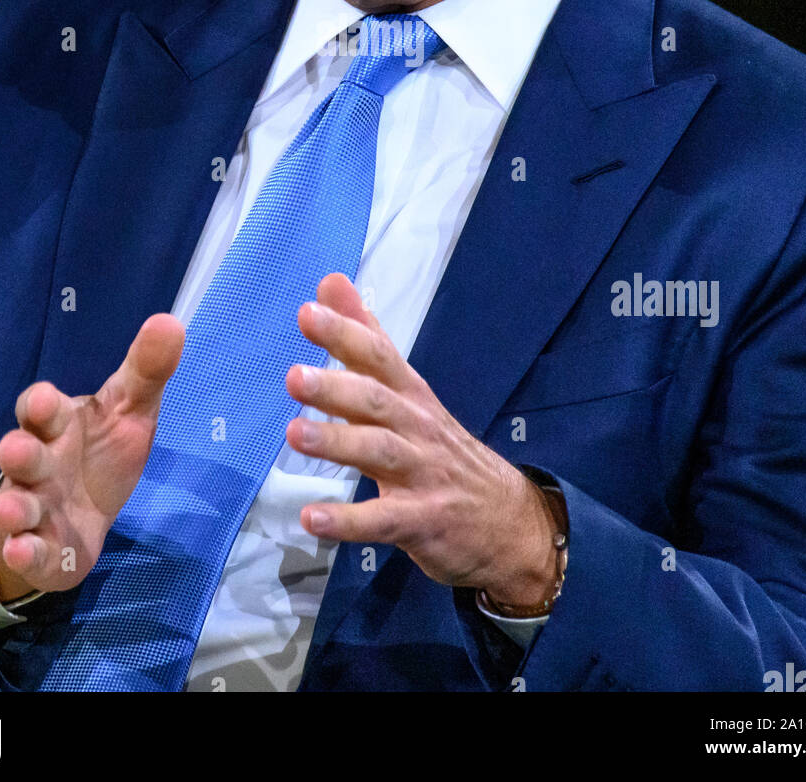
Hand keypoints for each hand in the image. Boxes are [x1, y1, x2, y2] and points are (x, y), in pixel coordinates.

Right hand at [0, 312, 184, 602]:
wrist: (83, 516)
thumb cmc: (101, 451)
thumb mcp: (130, 409)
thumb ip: (147, 370)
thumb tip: (170, 321)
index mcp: (58, 424)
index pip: (40, 408)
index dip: (39, 405)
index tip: (44, 401)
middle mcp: (38, 464)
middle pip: (21, 455)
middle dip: (17, 453)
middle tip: (16, 450)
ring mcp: (33, 507)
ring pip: (16, 505)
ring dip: (13, 507)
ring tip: (14, 510)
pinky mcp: (39, 549)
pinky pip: (27, 551)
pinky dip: (24, 551)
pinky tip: (24, 550)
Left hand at [284, 274, 558, 608]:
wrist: (510, 522)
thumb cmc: (443, 450)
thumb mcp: (410, 393)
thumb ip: (367, 340)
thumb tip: (330, 283)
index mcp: (412, 396)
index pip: (379, 356)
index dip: (346, 333)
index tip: (308, 312)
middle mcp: (417, 428)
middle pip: (377, 401)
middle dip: (337, 387)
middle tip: (294, 376)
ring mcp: (423, 475)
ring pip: (379, 452)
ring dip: (338, 442)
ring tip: (295, 434)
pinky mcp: (423, 521)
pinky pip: (383, 520)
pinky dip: (348, 520)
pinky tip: (311, 518)